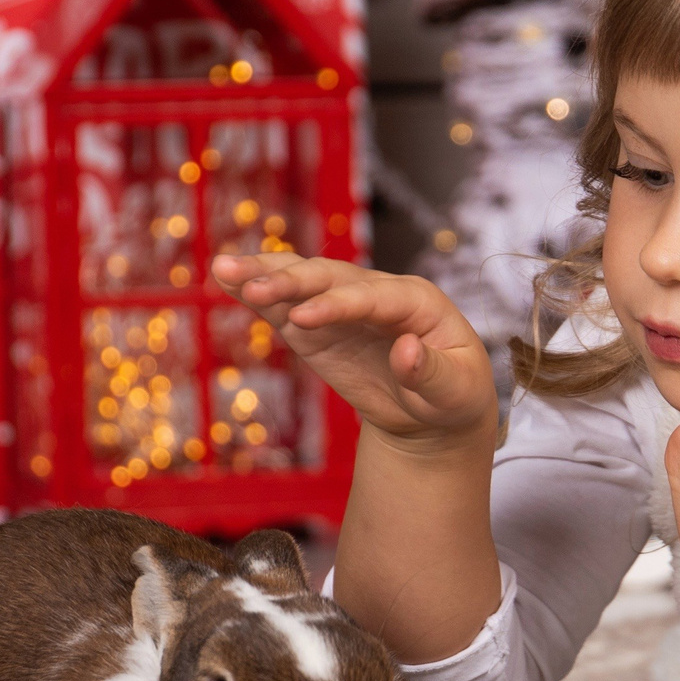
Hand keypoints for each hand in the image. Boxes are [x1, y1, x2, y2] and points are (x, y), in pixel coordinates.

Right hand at [212, 253, 496, 450]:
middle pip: (333, 278)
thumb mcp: (455, 392)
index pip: (373, 297)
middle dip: (293, 282)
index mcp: (418, 301)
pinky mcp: (318, 326)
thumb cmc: (453, 397)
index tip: (303, 319)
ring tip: (224, 269)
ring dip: (266, 275)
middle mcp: (378, 292)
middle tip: (253, 288)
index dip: (338, 305)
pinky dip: (259, 292)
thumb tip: (406, 351)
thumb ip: (432, 373)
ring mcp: (345, 306)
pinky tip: (227, 278)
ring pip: (305, 281)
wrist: (433, 411)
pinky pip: (287, 304)